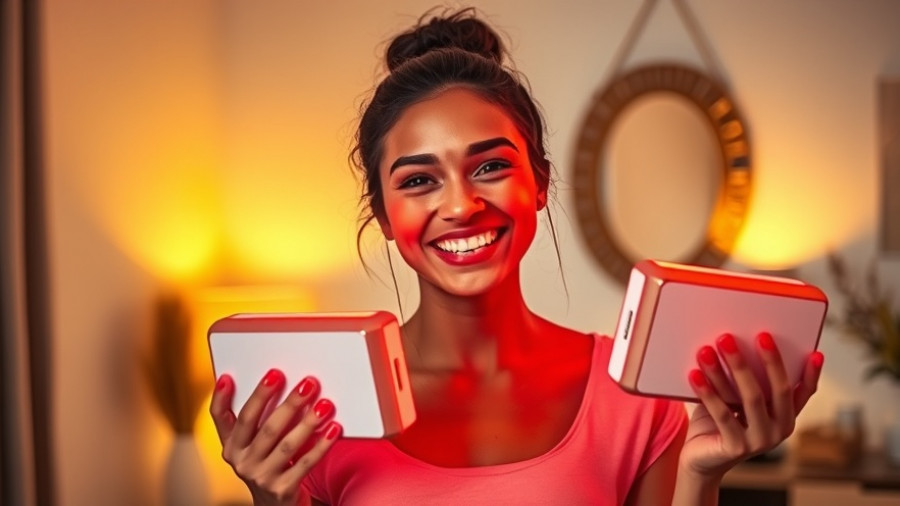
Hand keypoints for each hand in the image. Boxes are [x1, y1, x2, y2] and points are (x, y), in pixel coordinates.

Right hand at [209, 370, 341, 505]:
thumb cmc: (268, 463)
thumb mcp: (254, 445)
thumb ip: (259, 420)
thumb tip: (279, 382)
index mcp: (231, 445)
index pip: (220, 418)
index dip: (221, 398)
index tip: (229, 378)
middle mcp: (241, 461)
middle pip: (264, 427)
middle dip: (287, 403)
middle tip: (306, 383)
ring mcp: (261, 477)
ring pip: (287, 445)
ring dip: (308, 422)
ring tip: (325, 405)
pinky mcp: (282, 490)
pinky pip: (305, 464)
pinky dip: (321, 445)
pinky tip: (333, 429)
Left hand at [679, 332, 822, 479]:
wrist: (699, 458)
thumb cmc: (718, 420)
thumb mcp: (734, 396)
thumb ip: (742, 377)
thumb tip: (734, 339)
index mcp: (785, 415)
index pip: (804, 391)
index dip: (812, 373)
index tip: (814, 351)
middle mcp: (779, 429)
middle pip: (779, 389)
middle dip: (770, 360)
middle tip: (759, 334)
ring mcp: (760, 441)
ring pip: (750, 398)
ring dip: (732, 369)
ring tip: (712, 347)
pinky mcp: (736, 448)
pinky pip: (722, 414)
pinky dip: (708, 391)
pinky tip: (694, 373)